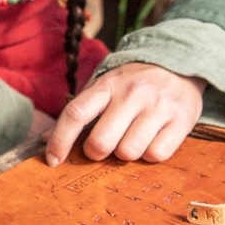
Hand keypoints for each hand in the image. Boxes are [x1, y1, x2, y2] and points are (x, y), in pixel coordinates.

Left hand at [45, 62, 204, 165]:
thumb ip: (78, 113)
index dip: (59, 141)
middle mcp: (132, 93)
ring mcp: (158, 106)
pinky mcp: (181, 120)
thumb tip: (44, 139)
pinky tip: (152, 139)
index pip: (75, 113)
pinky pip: (156, 155)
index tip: (53, 160)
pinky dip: (151, 154)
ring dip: (126, 154)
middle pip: (100, 143)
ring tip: (133, 137)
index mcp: (107, 85)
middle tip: (105, 145)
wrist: (180, 65)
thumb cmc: (133, 85)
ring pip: (128, 153)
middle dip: (98, 152)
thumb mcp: (105, 89)